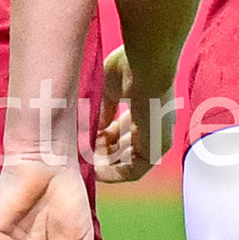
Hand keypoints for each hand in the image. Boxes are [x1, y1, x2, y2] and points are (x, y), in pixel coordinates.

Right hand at [88, 45, 175, 183]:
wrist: (147, 66)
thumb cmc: (131, 67)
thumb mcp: (111, 90)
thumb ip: (104, 110)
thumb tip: (95, 128)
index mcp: (149, 108)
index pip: (126, 129)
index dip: (105, 136)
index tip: (87, 137)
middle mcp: (156, 126)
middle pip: (126, 147)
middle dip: (102, 151)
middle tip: (81, 150)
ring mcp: (157, 139)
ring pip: (127, 161)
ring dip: (104, 163)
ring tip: (83, 160)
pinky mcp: (156, 150)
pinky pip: (133, 172)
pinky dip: (113, 174)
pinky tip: (94, 170)